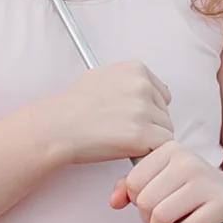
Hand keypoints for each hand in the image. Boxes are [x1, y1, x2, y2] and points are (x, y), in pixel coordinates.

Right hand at [42, 60, 173, 165]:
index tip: (132, 117)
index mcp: (136, 70)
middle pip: (165, 113)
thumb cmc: (73, 106)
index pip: (162, 94)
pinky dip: (148, 152)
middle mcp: (142, 86)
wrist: (56, 127)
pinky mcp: (142, 134)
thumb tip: (148, 91)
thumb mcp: (102, 77)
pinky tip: (126, 149)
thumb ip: (129, 82)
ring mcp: (143, 110)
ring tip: (121, 140)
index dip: (149, 110)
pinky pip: (161, 147)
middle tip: (123, 131)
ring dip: (150, 140)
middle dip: (150, 125)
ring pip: (166, 131)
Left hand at [112, 141, 222, 222]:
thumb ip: (131, 187)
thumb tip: (114, 202)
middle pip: (145, 202)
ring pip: (160, 217)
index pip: (133, 183)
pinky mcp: (221, 204)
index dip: (137, 201)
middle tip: (162, 220)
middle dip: (148, 219)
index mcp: (170, 149)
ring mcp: (206, 181)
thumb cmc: (190, 190)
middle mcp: (188, 161)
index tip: (153, 202)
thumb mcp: (160, 181)